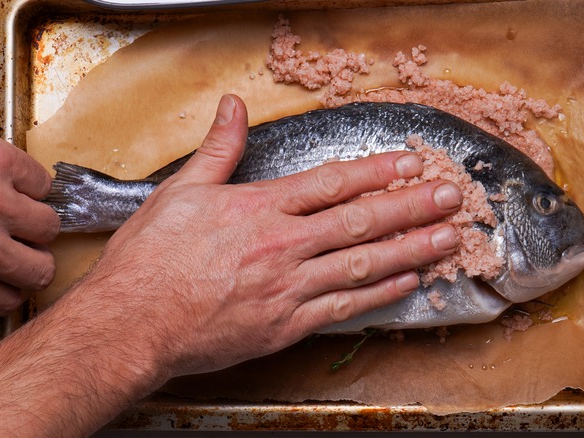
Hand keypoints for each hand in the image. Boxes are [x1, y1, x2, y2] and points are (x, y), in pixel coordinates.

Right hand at [78, 95, 462, 380]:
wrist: (133, 323)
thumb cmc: (151, 261)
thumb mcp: (181, 191)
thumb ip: (218, 149)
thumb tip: (232, 107)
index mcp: (259, 208)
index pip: (332, 183)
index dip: (376, 172)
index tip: (410, 165)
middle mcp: (282, 245)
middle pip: (360, 222)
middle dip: (411, 206)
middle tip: (451, 196)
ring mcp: (288, 288)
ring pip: (362, 265)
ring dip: (409, 249)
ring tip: (446, 238)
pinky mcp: (285, 325)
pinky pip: (343, 307)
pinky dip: (378, 295)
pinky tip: (406, 283)